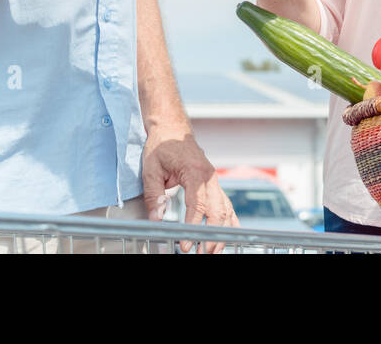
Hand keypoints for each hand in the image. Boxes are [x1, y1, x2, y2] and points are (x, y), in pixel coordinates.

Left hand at [142, 127, 238, 253]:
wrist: (171, 127)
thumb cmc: (161, 145)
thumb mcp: (151, 169)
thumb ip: (155, 195)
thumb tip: (157, 219)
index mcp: (195, 171)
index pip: (198, 205)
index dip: (192, 226)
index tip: (185, 243)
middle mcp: (209, 177)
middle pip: (218, 210)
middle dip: (212, 235)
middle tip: (201, 253)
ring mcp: (214, 180)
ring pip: (226, 209)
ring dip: (221, 232)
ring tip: (212, 250)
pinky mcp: (213, 183)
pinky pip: (226, 204)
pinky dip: (228, 221)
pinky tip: (228, 234)